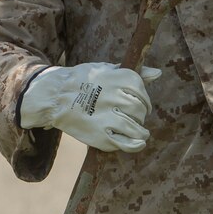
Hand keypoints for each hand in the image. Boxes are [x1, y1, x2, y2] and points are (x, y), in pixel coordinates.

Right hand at [18, 63, 161, 152]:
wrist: (54, 96)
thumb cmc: (84, 80)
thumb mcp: (107, 69)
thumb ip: (134, 73)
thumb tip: (158, 73)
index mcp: (118, 78)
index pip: (141, 91)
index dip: (144, 99)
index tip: (141, 103)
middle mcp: (114, 96)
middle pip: (139, 110)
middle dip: (140, 114)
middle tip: (134, 117)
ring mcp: (106, 116)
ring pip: (136, 127)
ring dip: (141, 131)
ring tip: (140, 132)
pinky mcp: (99, 135)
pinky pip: (125, 143)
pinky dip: (136, 144)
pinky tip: (138, 142)